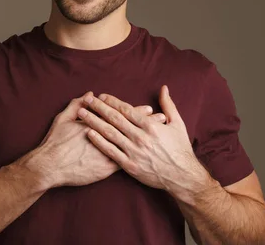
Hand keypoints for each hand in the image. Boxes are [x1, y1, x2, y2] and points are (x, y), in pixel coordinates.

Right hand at [30, 92, 161, 188]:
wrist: (51, 166)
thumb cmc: (55, 142)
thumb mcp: (63, 118)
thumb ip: (76, 105)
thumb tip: (89, 95)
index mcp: (97, 124)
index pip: (121, 116)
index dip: (136, 112)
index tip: (148, 108)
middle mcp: (105, 138)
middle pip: (131, 130)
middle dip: (148, 124)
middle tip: (162, 119)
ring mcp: (107, 154)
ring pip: (133, 146)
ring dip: (146, 140)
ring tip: (161, 137)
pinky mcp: (106, 169)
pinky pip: (125, 162)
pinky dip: (137, 157)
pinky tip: (148, 155)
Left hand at [77, 86, 207, 195]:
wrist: (183, 176)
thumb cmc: (180, 149)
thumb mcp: (178, 124)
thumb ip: (168, 105)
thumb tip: (164, 88)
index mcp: (151, 126)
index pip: (127, 110)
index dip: (112, 102)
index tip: (101, 95)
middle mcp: (141, 137)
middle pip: (115, 119)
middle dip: (99, 107)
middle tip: (86, 99)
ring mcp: (134, 151)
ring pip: (110, 133)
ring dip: (94, 121)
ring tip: (82, 113)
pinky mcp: (130, 165)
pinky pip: (111, 151)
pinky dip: (99, 142)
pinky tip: (89, 133)